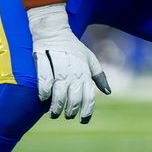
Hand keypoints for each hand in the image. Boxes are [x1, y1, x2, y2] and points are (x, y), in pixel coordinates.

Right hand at [26, 3, 110, 122]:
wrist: (53, 30)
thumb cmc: (73, 48)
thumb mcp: (90, 59)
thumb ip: (99, 76)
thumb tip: (108, 92)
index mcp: (85, 71)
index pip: (89, 96)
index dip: (87, 111)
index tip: (83, 120)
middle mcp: (73, 71)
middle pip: (74, 98)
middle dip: (71, 111)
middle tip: (67, 116)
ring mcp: (58, 67)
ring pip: (59, 93)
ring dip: (57, 107)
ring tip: (54, 114)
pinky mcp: (43, 63)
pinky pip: (44, 81)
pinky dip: (44, 92)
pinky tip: (44, 99)